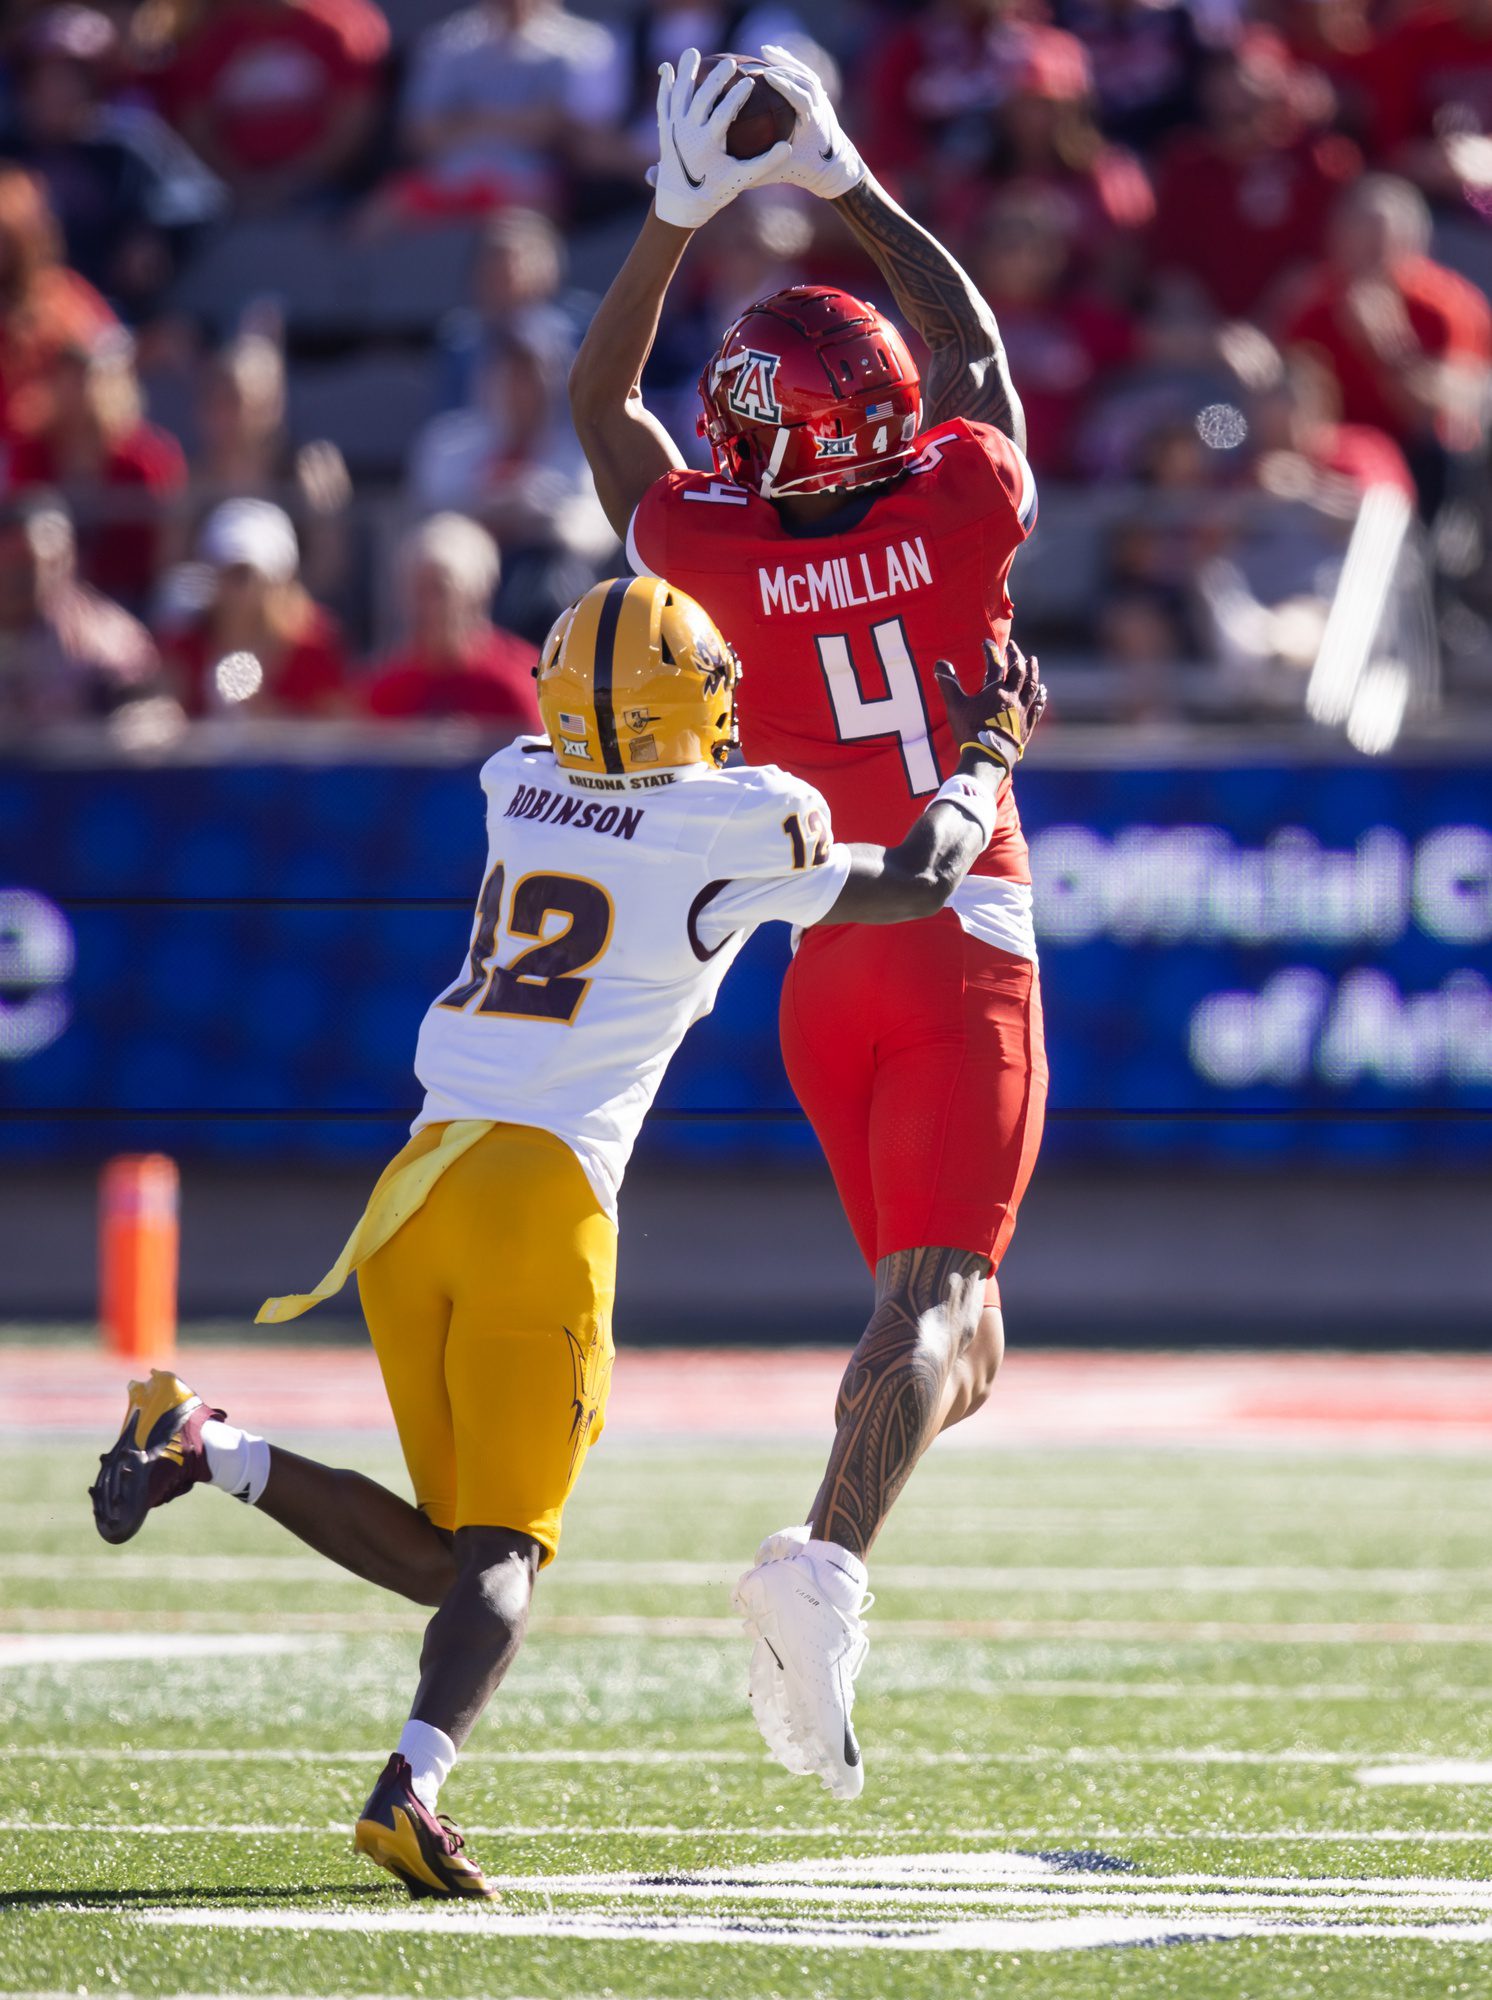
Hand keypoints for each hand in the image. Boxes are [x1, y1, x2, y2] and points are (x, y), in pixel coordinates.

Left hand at [648, 47, 792, 229]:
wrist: (679, 205)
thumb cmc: (715, 192)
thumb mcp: (742, 178)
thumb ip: (765, 162)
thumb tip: (788, 148)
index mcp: (708, 144)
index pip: (724, 113)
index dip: (738, 95)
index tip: (751, 81)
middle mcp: (688, 133)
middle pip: (702, 98)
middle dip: (717, 77)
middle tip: (731, 63)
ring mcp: (673, 130)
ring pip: (679, 94)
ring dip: (686, 72)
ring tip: (694, 53)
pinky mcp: (663, 130)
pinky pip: (663, 103)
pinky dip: (665, 85)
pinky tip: (667, 68)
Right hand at [759, 43, 863, 199]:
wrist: (834, 167)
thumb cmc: (806, 171)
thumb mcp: (781, 172)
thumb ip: (759, 170)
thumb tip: (731, 173)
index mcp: (813, 122)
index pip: (801, 97)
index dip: (784, 85)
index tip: (765, 74)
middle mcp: (820, 106)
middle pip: (802, 79)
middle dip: (781, 68)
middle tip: (757, 62)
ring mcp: (821, 98)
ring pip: (804, 72)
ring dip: (785, 61)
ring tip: (765, 51)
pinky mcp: (819, 95)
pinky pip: (804, 73)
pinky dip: (790, 63)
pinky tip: (774, 54)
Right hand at [934, 637, 1046, 774]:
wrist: (988, 758)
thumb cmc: (970, 731)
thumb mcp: (955, 706)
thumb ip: (948, 684)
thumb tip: (940, 663)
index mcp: (996, 691)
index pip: (995, 664)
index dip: (991, 651)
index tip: (986, 642)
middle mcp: (1013, 698)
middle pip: (1019, 672)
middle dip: (1016, 656)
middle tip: (1014, 647)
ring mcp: (1022, 712)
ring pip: (1032, 687)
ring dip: (1033, 672)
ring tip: (1033, 661)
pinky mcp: (1027, 727)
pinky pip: (1037, 708)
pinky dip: (1039, 698)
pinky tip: (1042, 694)